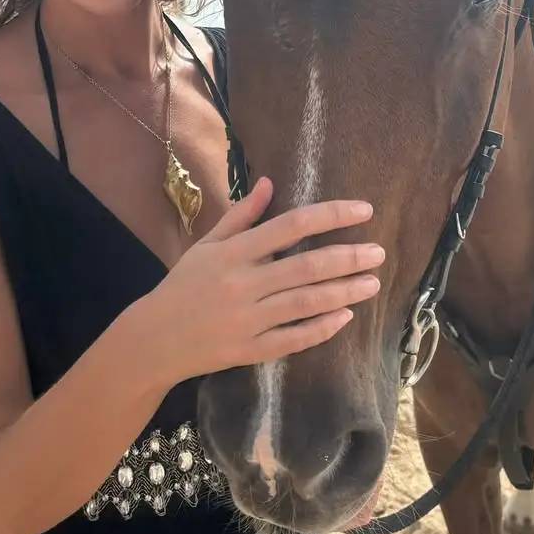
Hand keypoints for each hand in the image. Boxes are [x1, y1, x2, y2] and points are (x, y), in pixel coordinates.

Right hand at [130, 177, 383, 388]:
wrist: (154, 339)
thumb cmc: (183, 286)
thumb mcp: (207, 245)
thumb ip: (240, 216)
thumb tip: (269, 182)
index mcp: (232, 252)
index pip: (290, 226)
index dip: (331, 216)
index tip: (363, 211)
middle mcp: (242, 284)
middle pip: (306, 266)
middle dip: (348, 257)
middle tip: (379, 252)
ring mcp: (247, 319)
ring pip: (306, 303)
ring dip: (344, 291)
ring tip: (372, 282)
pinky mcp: (250, 350)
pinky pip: (294, 338)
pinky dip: (321, 328)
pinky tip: (345, 316)